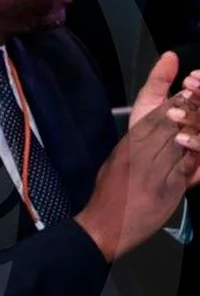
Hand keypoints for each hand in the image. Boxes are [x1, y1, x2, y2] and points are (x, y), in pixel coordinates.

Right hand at [77, 54, 199, 261]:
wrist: (106, 225)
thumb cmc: (109, 192)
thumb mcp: (120, 158)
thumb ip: (143, 143)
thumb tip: (165, 127)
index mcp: (129, 143)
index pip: (152, 110)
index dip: (168, 89)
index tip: (181, 71)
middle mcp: (142, 153)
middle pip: (173, 121)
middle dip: (191, 105)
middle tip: (198, 87)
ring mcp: (158, 172)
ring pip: (185, 142)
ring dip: (196, 128)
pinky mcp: (170, 190)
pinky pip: (191, 170)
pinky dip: (198, 159)